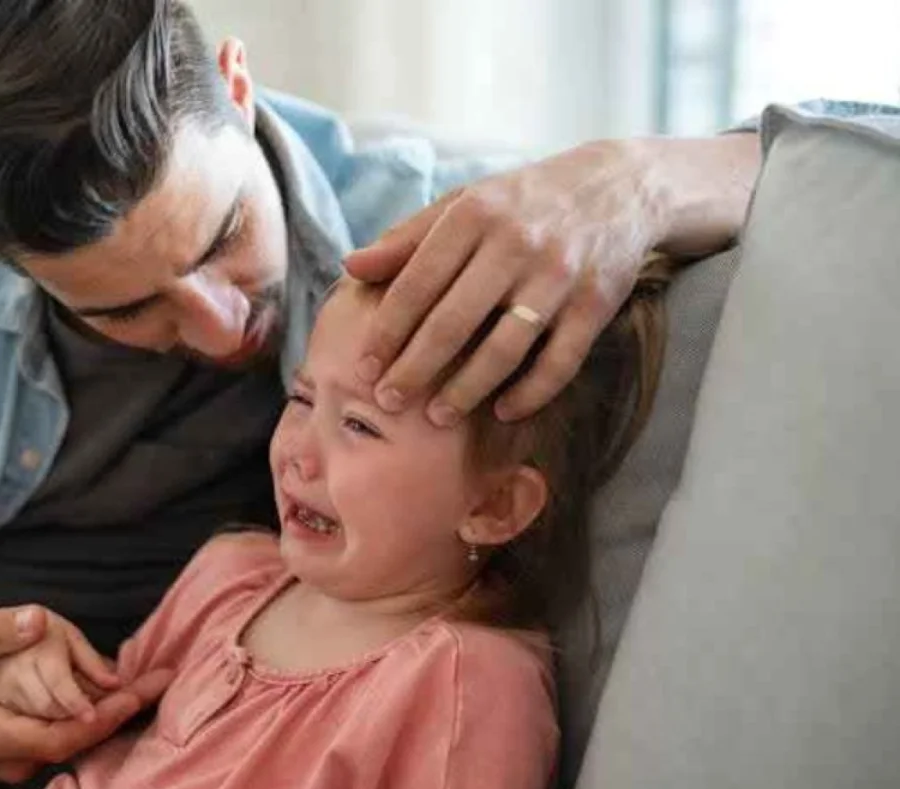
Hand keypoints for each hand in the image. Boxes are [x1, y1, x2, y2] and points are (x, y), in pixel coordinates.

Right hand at [0, 608, 170, 783]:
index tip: (134, 695)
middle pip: (76, 742)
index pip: (61, 738)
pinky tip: (118, 691)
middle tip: (161, 680)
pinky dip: (90, 715)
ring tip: (152, 682)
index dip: (100, 720)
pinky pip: (62, 737)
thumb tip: (38, 620)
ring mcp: (16, 760)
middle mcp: (10, 758)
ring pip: (71, 741)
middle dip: (120, 712)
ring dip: (109, 713)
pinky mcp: (21, 753)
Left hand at [345, 134, 758, 423]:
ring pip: (504, 349)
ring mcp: (559, 276)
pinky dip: (529, 393)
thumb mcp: (466, 203)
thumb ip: (408, 238)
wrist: (621, 188)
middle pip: (453, 322)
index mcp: (475, 214)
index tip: (363, 366)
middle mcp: (516, 244)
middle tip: (386, 402)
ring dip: (466, 390)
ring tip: (436, 416)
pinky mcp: (596, 305)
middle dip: (414, 369)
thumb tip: (350, 267)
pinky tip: (502, 412)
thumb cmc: (524, 201)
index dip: (386, 330)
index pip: (417, 282)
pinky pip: (558, 363)